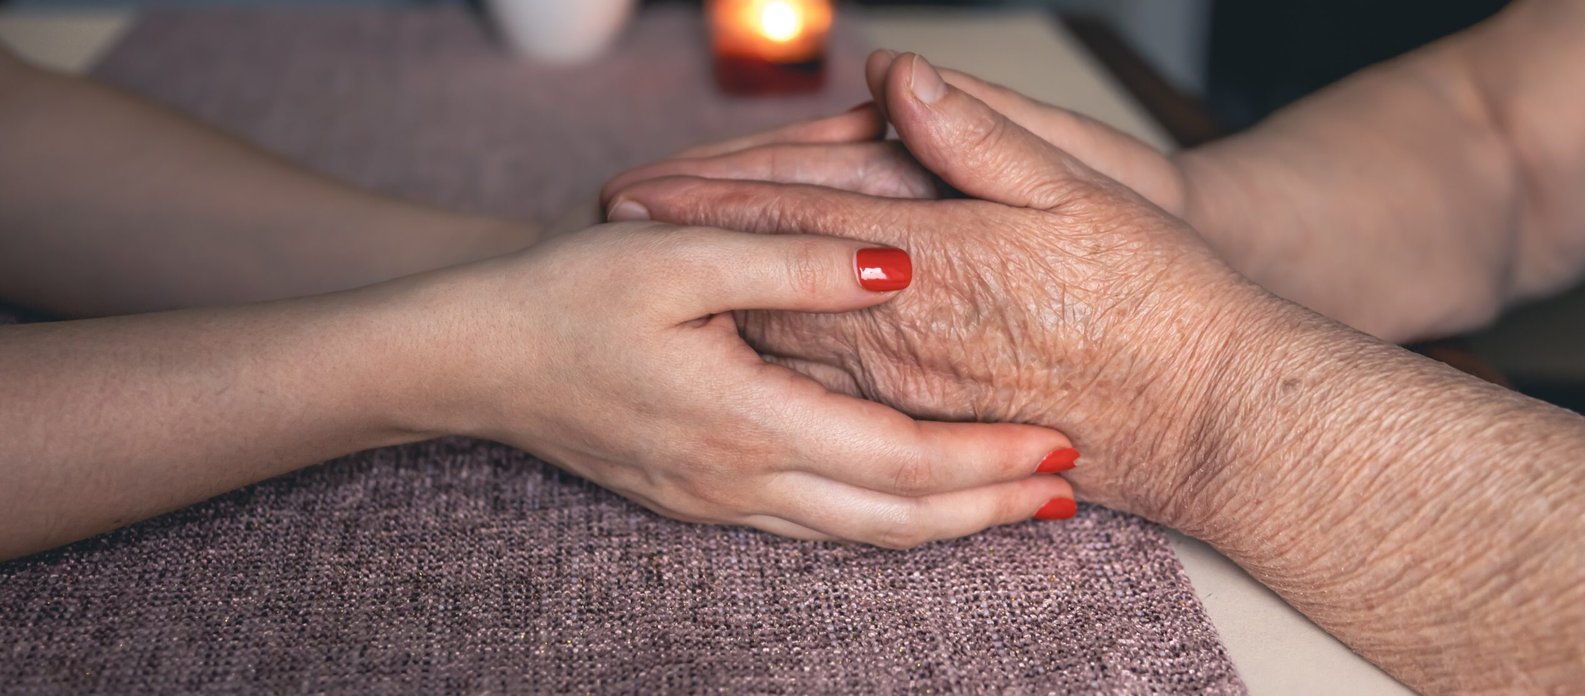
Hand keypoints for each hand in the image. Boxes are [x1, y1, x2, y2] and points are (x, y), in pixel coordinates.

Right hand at [406, 220, 1081, 546]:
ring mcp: (717, 499)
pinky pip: (813, 524)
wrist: (470, 360)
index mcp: (744, 420)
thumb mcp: (678, 254)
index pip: (897, 460)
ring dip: (943, 525)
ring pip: (857, 534)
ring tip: (1013, 509)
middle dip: (988, 512)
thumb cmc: (564, 298)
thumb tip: (896, 265)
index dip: (985, 461)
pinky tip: (911, 501)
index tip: (1058, 450)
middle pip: (894, 519)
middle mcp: (739, 479)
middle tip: (1067, 500)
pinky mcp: (699, 498)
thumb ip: (793, 260)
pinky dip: (881, 519)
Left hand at [605, 54, 1281, 525]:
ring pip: (779, 351)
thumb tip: (902, 76)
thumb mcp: (1083, 193)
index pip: (792, 221)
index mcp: (931, 263)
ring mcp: (907, 396)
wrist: (1212, 415)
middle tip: (621, 232)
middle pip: (762, 290)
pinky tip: (736, 362)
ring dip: (712, 313)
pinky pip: (820, 402)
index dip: (710, 201)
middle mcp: (899, 339)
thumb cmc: (1160, 299)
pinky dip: (763, 369)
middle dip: (690, 256)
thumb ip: (979, 137)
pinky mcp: (925, 433)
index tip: (638, 191)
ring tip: (653, 289)